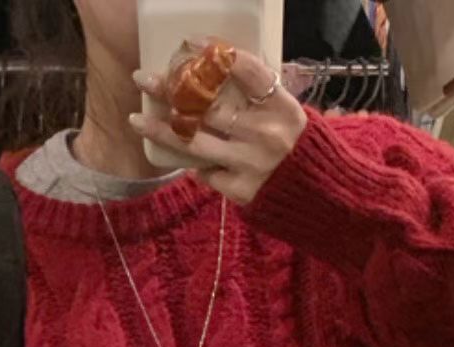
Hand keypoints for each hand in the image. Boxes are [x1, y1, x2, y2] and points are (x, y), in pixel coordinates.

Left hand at [131, 46, 307, 205]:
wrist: (318, 196)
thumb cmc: (297, 147)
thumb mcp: (286, 114)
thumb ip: (257, 96)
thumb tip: (213, 71)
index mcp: (282, 107)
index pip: (245, 70)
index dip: (214, 54)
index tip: (189, 43)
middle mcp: (266, 134)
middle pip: (209, 107)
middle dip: (171, 90)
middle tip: (143, 79)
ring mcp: (253, 165)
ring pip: (195, 143)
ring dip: (162, 129)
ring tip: (136, 119)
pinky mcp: (243, 191)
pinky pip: (207, 173)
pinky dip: (195, 165)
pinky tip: (184, 160)